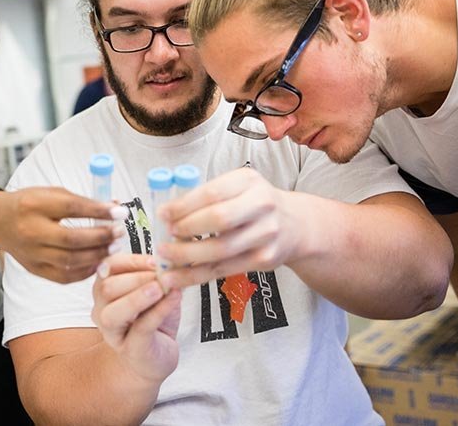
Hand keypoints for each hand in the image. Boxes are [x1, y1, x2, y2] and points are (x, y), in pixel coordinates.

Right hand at [0, 187, 123, 283]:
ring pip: (70, 261)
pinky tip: (98, 261)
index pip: (72, 208)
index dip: (99, 211)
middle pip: (71, 239)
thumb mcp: (52, 193)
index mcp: (35, 205)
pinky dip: (85, 270)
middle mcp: (31, 231)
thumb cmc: (29, 204)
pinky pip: (65, 276)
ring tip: (113, 248)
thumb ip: (82, 201)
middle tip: (119, 232)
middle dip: (101, 237)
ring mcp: (32, 253)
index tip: (120, 212)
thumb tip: (114, 207)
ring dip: (97, 255)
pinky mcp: (35, 269)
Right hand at [92, 254, 180, 383]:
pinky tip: (174, 299)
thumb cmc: (152, 322)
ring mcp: (113, 333)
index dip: (131, 261)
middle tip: (161, 274)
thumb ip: (157, 275)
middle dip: (136, 278)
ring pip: (114, 313)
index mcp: (104, 290)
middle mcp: (102, 310)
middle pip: (107, 288)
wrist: (153, 360)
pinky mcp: (132, 350)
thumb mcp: (154, 293)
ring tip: (160, 288)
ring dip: (138, 297)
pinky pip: (141, 329)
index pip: (108, 267)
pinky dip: (158, 311)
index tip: (155, 260)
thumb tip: (171, 257)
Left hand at [157, 167, 306, 289]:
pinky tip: (178, 277)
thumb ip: (205, 197)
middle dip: (186, 230)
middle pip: (218, 219)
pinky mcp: (265, 259)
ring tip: (165, 258)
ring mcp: (266, 233)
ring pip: (220, 249)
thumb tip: (166, 213)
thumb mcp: (236, 188)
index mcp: (248, 181)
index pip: (212, 193)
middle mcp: (261, 205)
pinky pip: (224, 269)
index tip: (162, 214)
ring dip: (187, 256)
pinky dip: (196, 275)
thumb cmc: (254, 204)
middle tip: (164, 238)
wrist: (295, 225)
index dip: (183, 205)